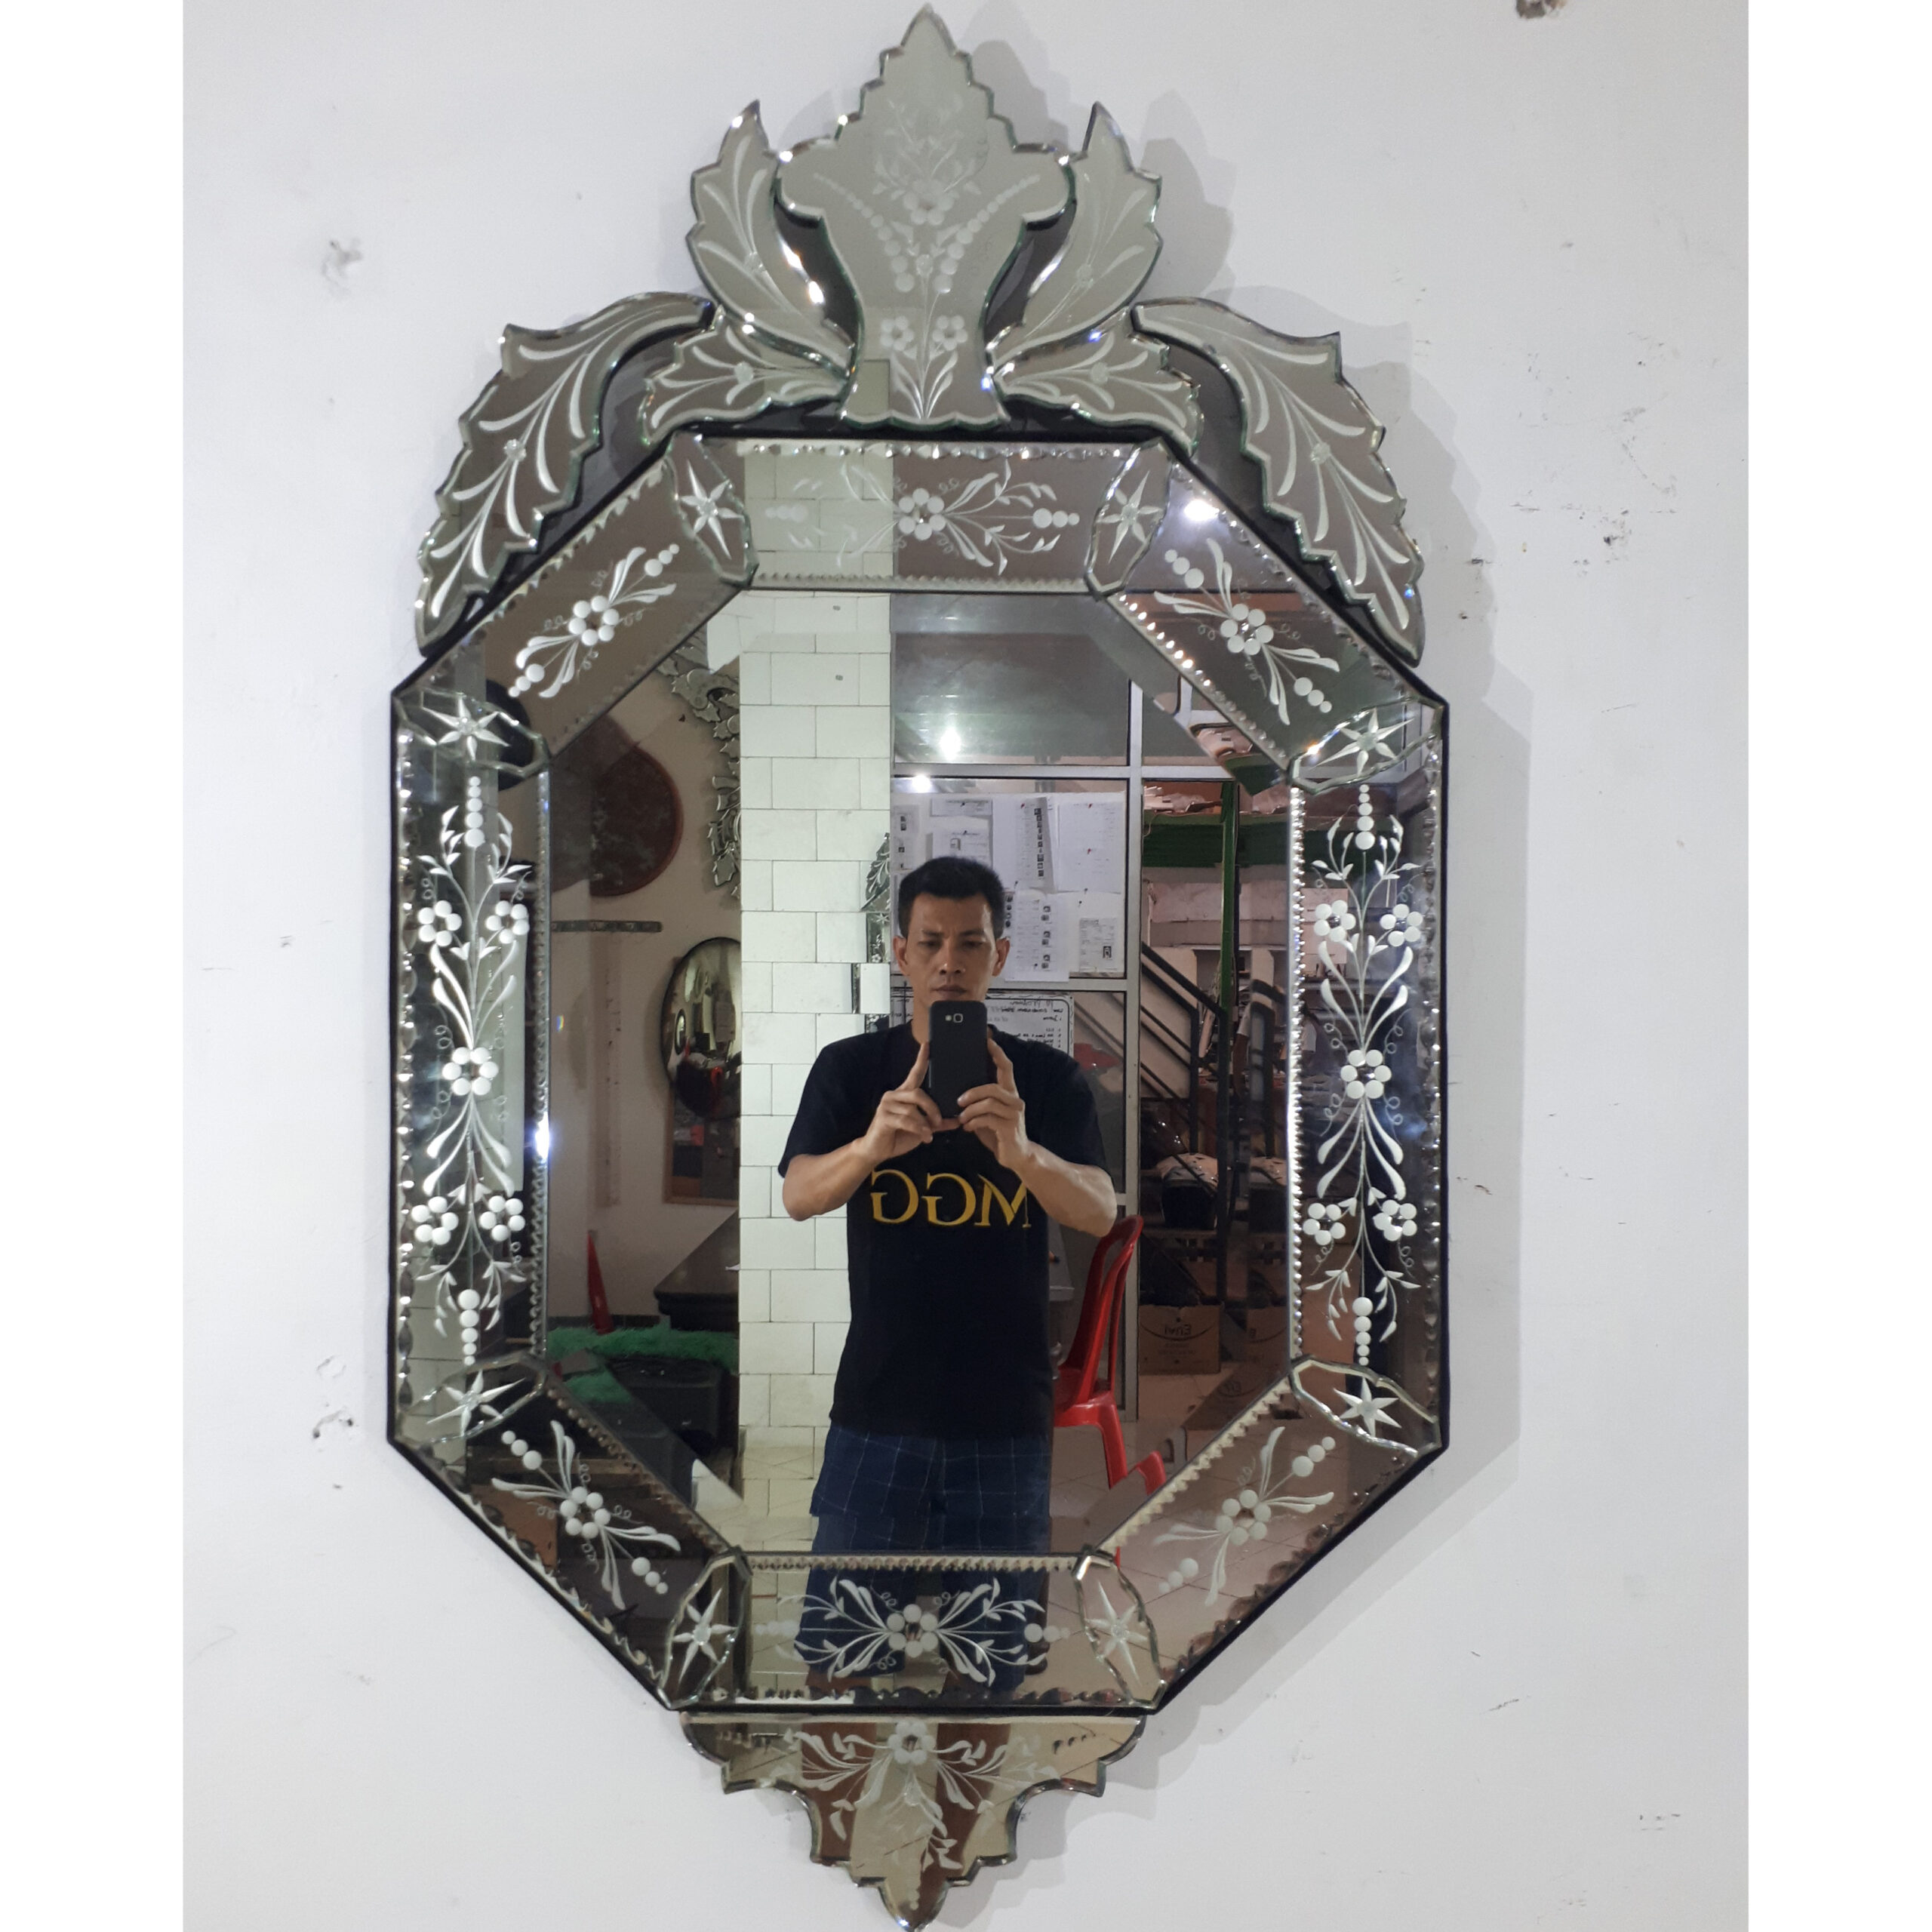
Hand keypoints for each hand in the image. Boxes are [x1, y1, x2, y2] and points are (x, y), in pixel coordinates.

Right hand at [861, 1039, 942, 1159]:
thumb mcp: (922, 1128)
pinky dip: (918, 1129)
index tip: (927, 1045)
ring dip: (925, 1124)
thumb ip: (937, 1123)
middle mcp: (894, 1095)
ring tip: (929, 1134)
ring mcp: (887, 1105)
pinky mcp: (883, 1117)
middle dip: (932, 1108)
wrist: (876, 1150)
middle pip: (918, 1093)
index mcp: (904, 1094)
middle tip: (939, 1122)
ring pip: (913, 1110)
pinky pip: (906, 1120)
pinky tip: (925, 1137)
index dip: (921, 1059)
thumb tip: (958, 1121)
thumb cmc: (898, 1136)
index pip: (914, 1073)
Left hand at [957, 1036, 1029, 1170]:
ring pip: (989, 1103)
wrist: (1016, 1156)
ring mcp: (1014, 1114)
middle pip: (993, 1087)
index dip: (997, 1053)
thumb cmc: (999, 1132)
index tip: (987, 1040)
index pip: (1006, 1068)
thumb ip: (980, 1102)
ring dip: (971, 1110)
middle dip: (973, 1092)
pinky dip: (974, 1122)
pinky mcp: (1010, 1127)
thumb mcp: (988, 1114)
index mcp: (1009, 1093)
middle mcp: (1014, 1100)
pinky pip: (988, 1119)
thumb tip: (960, 1092)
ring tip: (961, 1118)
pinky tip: (968, 1127)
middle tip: (959, 1101)